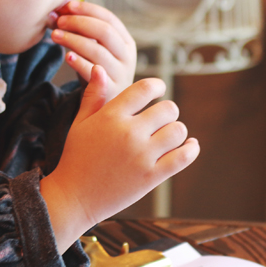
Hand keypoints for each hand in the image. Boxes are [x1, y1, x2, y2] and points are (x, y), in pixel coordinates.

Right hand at [39, 66, 199, 253]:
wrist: (74, 197)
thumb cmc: (77, 157)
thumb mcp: (80, 123)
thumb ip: (93, 95)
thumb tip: (100, 68)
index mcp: (111, 116)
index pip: (145, 88)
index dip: (157, 86)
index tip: (159, 90)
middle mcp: (129, 133)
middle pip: (168, 109)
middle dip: (167, 111)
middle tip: (161, 119)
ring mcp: (142, 156)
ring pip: (178, 131)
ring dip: (177, 131)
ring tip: (169, 135)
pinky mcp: (151, 177)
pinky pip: (183, 157)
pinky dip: (191, 149)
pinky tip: (189, 146)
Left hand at [48, 0, 136, 95]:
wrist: (105, 105)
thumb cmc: (97, 71)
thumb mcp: (95, 50)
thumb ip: (81, 31)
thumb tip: (57, 10)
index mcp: (126, 42)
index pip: (110, 19)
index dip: (88, 9)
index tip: (68, 6)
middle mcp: (127, 56)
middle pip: (105, 32)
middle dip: (79, 23)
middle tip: (59, 21)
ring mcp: (121, 74)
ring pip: (98, 51)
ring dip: (74, 40)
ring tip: (55, 35)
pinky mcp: (110, 90)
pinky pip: (93, 73)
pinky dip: (79, 62)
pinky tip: (67, 56)